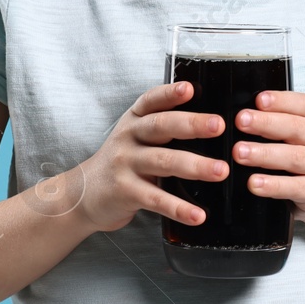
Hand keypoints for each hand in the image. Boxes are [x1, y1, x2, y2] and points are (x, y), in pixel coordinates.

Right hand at [73, 80, 228, 232]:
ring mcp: (125, 164)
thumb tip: (209, 122)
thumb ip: (162, 127)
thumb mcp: (135, 137)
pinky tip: (197, 215)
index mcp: (134, 120)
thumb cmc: (122, 162)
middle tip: (219, 125)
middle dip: (192, 124)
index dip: (169, 93)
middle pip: (161, 126)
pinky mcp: (125, 192)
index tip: (189, 88)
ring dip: (195, 166)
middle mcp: (128, 138)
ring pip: (163, 162)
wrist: (84, 194)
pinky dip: (178, 208)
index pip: (151, 100)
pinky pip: (156, 199)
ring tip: (221, 171)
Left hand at [233, 89, 304, 225]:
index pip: (303, 104)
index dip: (281, 101)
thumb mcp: (299, 132)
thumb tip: (246, 115)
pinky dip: (273, 185)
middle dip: (266, 123)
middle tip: (241, 121)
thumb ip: (278, 120)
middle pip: (297, 128)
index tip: (259, 100)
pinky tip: (254, 182)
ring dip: (264, 154)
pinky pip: (295, 187)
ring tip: (240, 153)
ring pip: (294, 158)